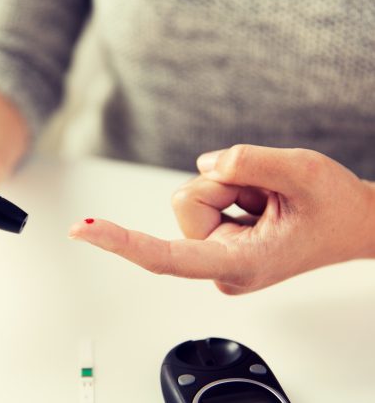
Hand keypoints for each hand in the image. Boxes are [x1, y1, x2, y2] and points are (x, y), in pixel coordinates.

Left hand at [69, 145, 374, 293]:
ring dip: (232, 185)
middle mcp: (220, 265)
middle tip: (270, 195)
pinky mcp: (215, 236)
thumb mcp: (304, 172)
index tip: (82, 230)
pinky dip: (231, 187)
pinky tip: (258, 201)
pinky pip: (204, 192)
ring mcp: (216, 252)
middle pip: (186, 204)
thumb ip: (251, 163)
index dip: (122, 242)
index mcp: (240, 265)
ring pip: (193, 195)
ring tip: (268, 200)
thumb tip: (207, 165)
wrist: (353, 223)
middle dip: (225, 185)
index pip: (166, 258)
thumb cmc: (335, 208)